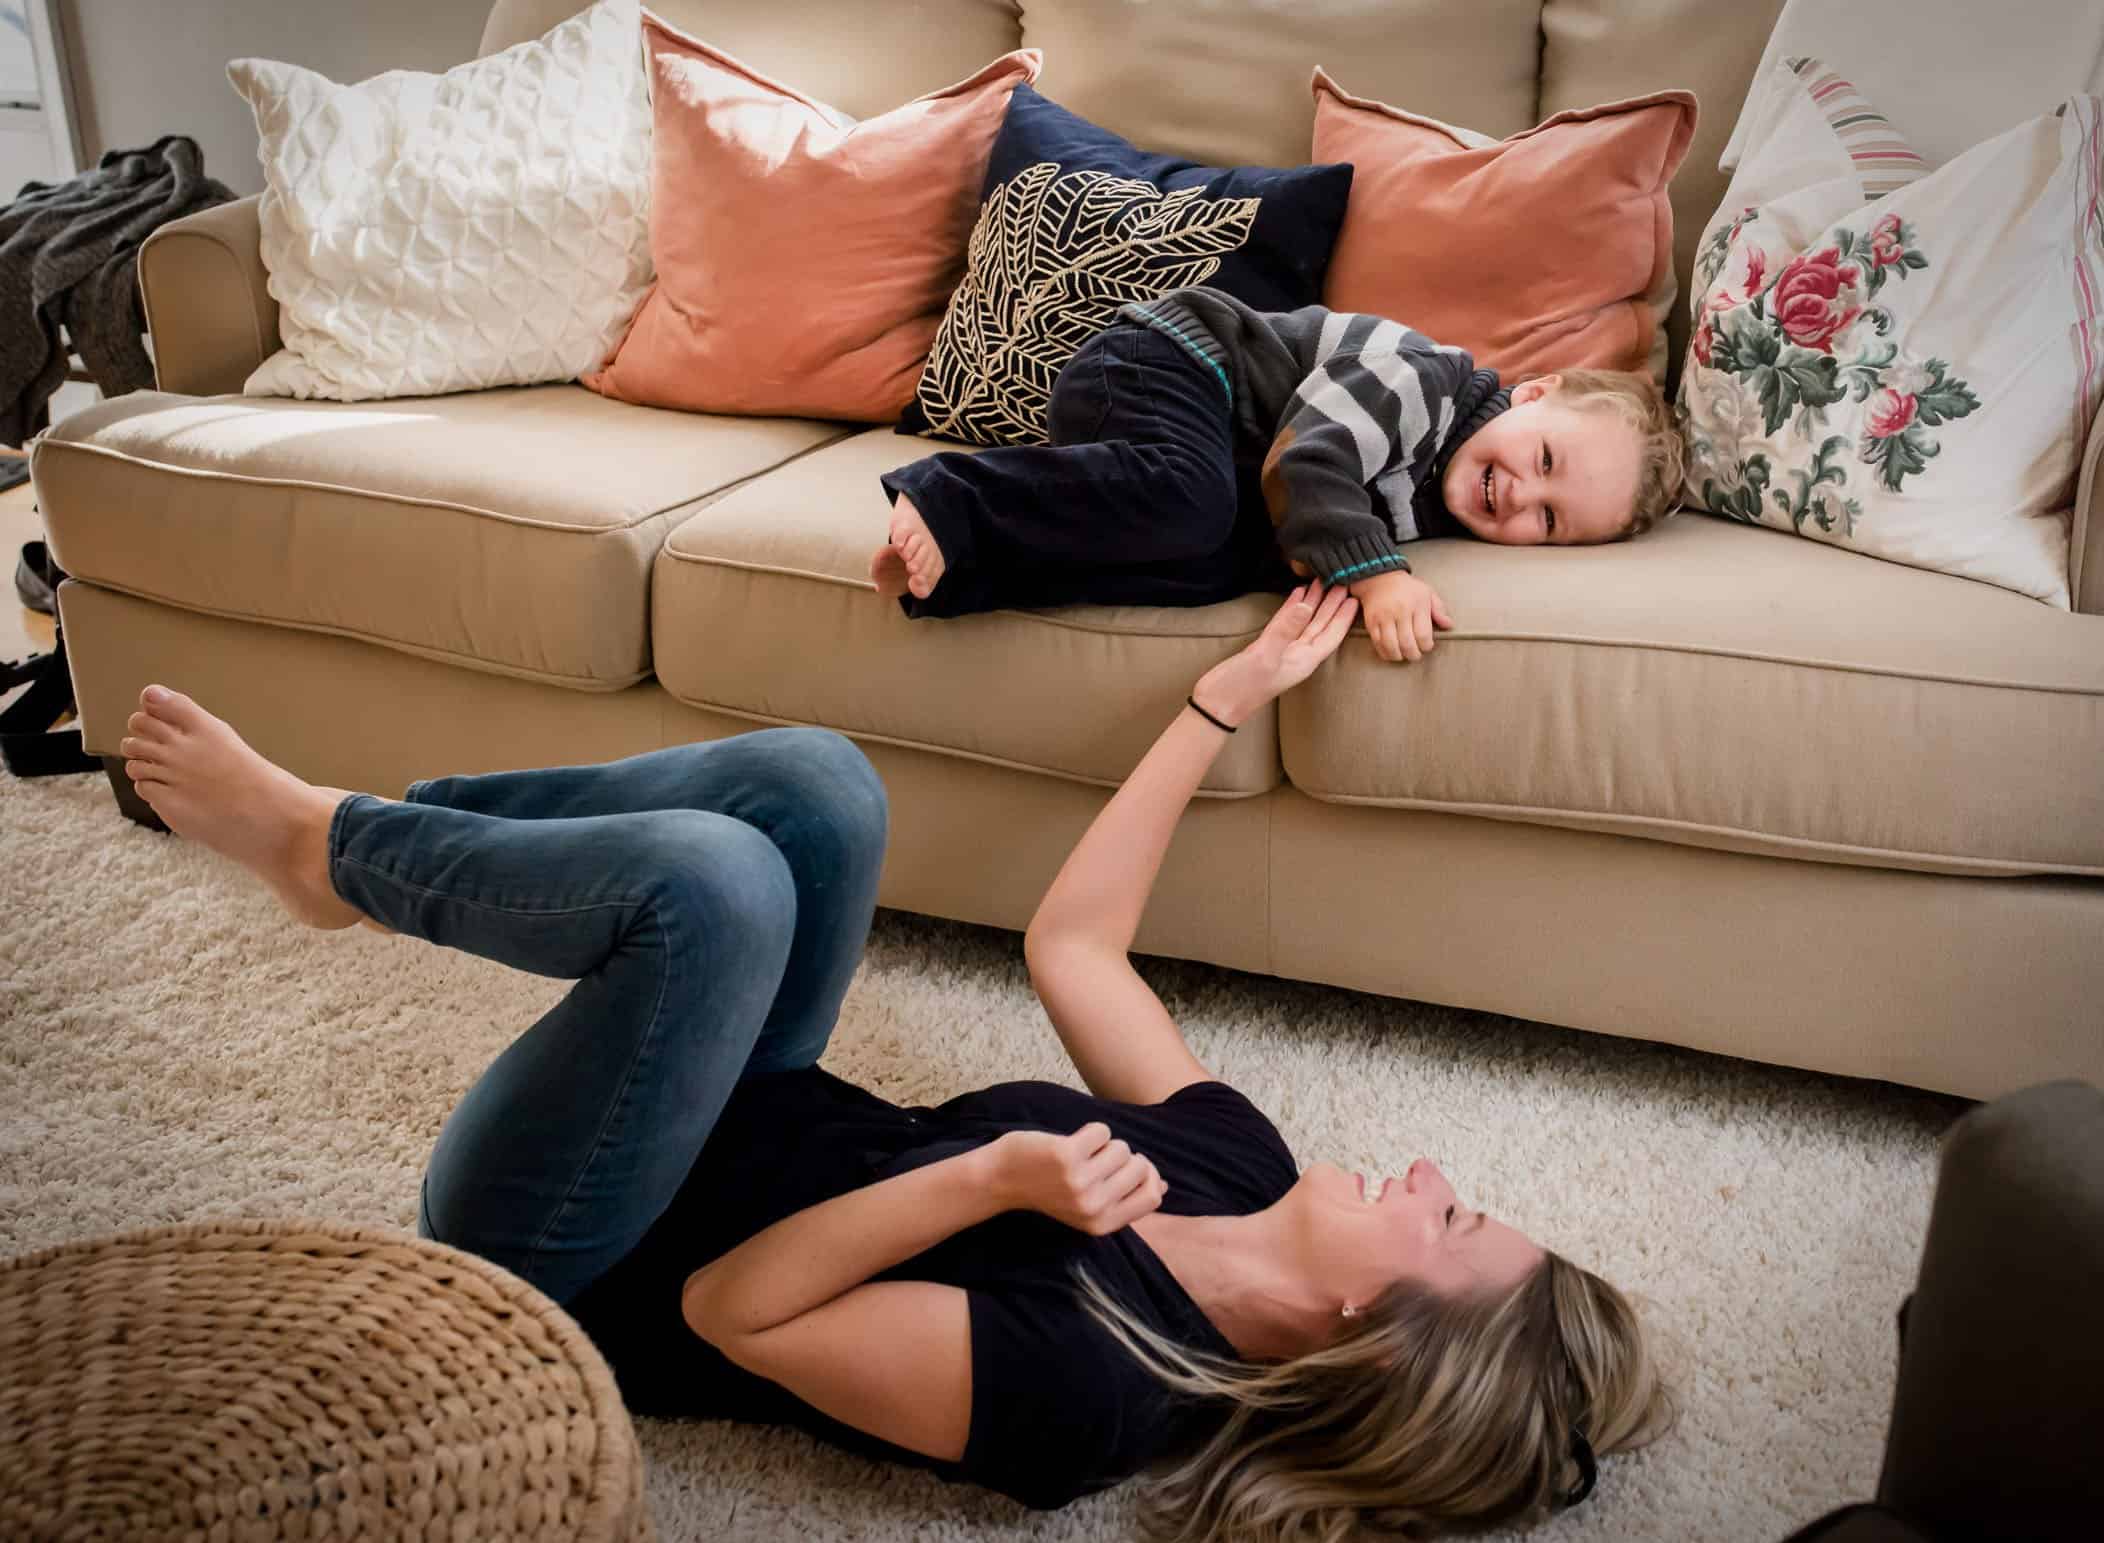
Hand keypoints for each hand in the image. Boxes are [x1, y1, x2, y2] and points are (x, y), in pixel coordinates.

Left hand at [990, 1122, 1165, 1236]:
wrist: (1002, 1179)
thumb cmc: (1048, 1188)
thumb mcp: (1088, 1205)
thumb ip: (1124, 1198)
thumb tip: (1164, 1185)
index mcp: (1102, 1224)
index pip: (1153, 1197)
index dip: (1150, 1176)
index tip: (1131, 1167)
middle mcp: (1094, 1207)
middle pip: (1139, 1166)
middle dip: (1123, 1156)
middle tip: (1094, 1161)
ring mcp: (1081, 1182)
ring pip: (1121, 1147)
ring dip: (1103, 1144)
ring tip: (1079, 1154)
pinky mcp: (1068, 1156)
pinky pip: (1102, 1131)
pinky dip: (1090, 1130)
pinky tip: (1070, 1142)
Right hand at [1189, 581, 1358, 726]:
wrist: (1216, 705)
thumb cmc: (1241, 687)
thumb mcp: (1265, 656)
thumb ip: (1284, 629)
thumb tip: (1305, 605)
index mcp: (1304, 661)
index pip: (1331, 635)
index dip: (1343, 616)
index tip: (1354, 595)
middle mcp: (1297, 655)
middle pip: (1321, 626)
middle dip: (1332, 605)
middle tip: (1342, 581)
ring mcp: (1282, 651)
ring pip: (1304, 623)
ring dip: (1314, 604)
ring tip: (1322, 581)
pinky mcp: (1266, 648)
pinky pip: (1285, 624)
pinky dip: (1292, 609)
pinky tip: (1297, 595)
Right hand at [1351, 569, 1453, 662]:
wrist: (1380, 579)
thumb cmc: (1406, 588)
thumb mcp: (1427, 593)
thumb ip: (1439, 610)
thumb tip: (1448, 625)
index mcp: (1417, 605)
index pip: (1423, 634)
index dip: (1426, 646)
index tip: (1427, 646)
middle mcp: (1400, 611)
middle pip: (1407, 643)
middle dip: (1413, 654)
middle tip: (1416, 655)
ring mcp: (1384, 617)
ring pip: (1391, 646)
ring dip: (1399, 656)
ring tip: (1403, 655)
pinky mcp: (1371, 622)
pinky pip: (1377, 643)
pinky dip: (1385, 652)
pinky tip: (1391, 652)